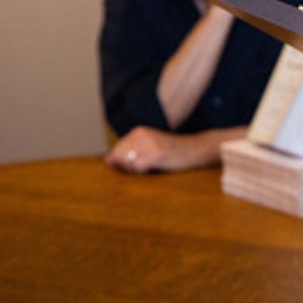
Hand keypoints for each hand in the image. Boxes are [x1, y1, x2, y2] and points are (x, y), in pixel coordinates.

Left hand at [105, 126, 221, 173]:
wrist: (195, 149)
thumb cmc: (171, 151)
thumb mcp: (149, 144)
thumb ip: (130, 150)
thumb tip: (108, 160)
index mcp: (138, 131)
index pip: (116, 149)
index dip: (122, 161)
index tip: (138, 163)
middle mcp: (142, 135)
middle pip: (119, 156)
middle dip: (126, 166)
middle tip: (143, 167)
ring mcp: (149, 144)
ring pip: (127, 162)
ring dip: (134, 169)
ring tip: (149, 167)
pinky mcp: (156, 154)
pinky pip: (138, 167)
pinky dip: (142, 172)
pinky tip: (153, 169)